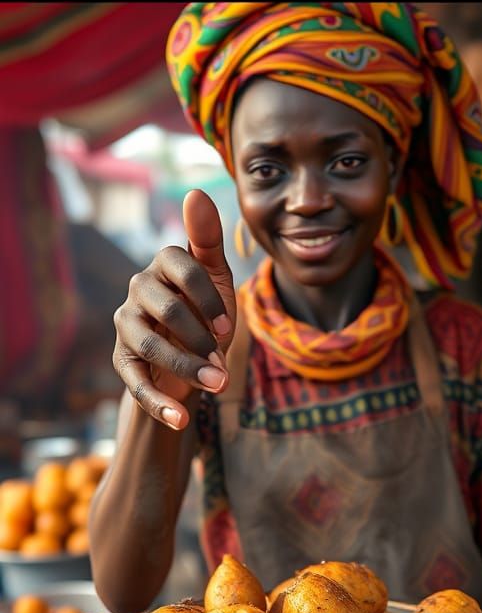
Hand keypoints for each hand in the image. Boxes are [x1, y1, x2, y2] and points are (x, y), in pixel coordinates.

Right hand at [113, 190, 235, 429]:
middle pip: (168, 309)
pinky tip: (181, 419)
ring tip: (217, 387)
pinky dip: (160, 404)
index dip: (208, 298)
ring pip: (150, 346)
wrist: (190, 361)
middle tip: (226, 368)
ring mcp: (126, 325)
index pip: (182, 266)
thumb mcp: (217, 280)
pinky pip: (135, 383)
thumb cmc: (207, 313)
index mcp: (164, 263)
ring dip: (186, 371)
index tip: (230, 327)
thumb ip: (208, 241)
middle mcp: (139, 288)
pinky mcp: (122, 361)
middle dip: (201, 341)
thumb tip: (197, 192)